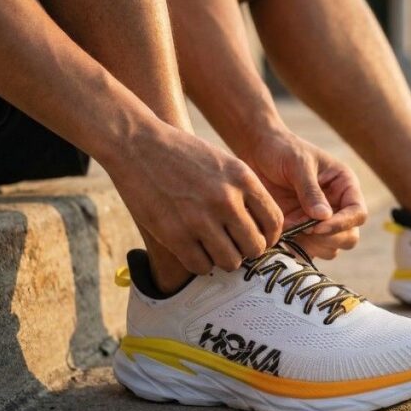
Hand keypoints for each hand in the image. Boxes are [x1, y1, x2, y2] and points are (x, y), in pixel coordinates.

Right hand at [107, 122, 283, 273]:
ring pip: (230, 261)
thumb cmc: (181, 153)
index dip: (270, 237)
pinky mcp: (175, 235)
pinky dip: (200, 263)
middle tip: (234, 246)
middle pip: (255, 247)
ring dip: (224, 259)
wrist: (137, 144)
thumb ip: (244, 192)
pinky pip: (201, 266)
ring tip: (213, 248)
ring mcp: (200, 219)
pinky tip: (194, 250)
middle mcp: (225, 200)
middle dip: (247, 251)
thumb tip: (262, 228)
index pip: (274, 222)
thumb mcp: (223, 162)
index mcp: (242, 179)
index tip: (260, 239)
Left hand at [244, 132, 366, 259]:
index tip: (317, 227)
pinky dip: (295, 249)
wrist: (256, 152)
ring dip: (311, 245)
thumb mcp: (298, 163)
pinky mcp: (300, 231)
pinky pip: (307, 251)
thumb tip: (325, 217)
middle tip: (302, 229)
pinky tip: (280, 234)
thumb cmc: (281, 149)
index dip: (342, 224)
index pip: (358, 214)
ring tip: (288, 227)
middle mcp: (337, 206)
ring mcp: (319, 221)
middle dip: (328, 238)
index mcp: (344, 186)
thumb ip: (310, 190)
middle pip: (349, 237)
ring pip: (330, 249)